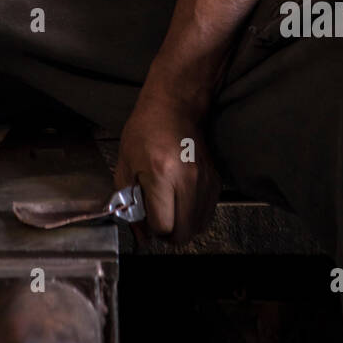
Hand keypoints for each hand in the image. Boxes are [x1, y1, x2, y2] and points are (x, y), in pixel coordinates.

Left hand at [113, 90, 222, 248]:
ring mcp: (205, 180)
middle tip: (158, 222)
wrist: (175, 106)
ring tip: (170, 210)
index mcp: (161, 174)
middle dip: (168, 235)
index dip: (152, 229)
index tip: (146, 220)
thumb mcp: (126, 165)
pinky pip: (207, 214)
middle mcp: (187, 180)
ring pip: (199, 227)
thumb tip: (140, 234)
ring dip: (183, 227)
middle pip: (184, 234)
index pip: (163, 226)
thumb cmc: (147, 129)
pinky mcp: (216, 180)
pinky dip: (194, 216)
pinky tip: (182, 202)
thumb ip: (128, 202)